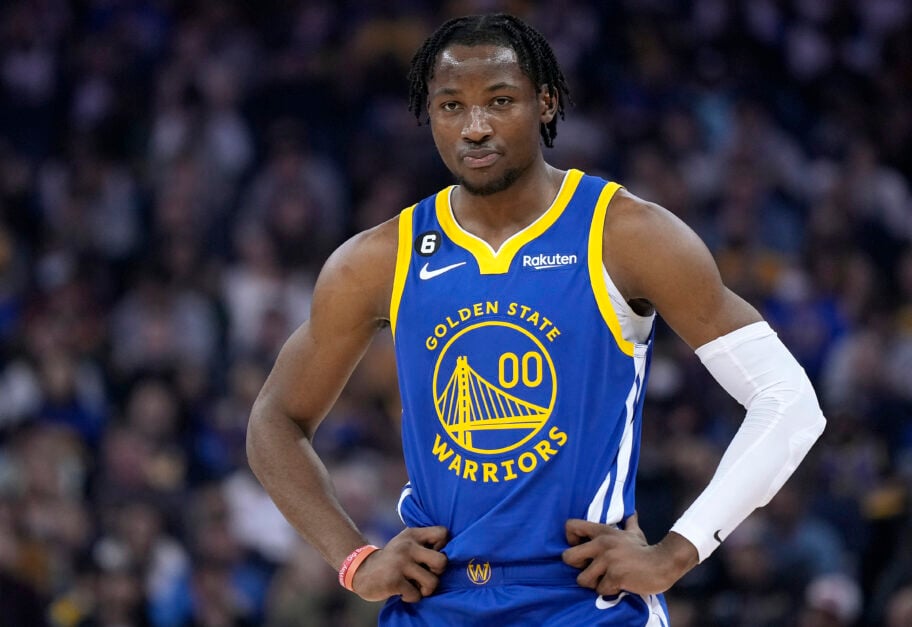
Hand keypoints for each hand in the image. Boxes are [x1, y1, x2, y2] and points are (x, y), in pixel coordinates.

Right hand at [351, 526, 448, 601]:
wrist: (362, 570)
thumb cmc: (393, 559)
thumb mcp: (406, 542)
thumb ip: (424, 543)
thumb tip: (454, 552)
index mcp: (413, 534)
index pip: (443, 533)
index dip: (443, 546)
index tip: (432, 554)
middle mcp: (408, 546)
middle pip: (442, 561)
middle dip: (438, 573)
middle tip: (427, 574)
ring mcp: (400, 563)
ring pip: (432, 582)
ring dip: (425, 589)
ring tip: (415, 586)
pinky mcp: (394, 580)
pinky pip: (416, 595)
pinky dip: (411, 597)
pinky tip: (403, 592)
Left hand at [561, 514, 697, 596]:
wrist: (663, 563)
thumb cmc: (646, 550)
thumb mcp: (635, 534)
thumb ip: (629, 523)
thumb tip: (632, 513)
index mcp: (602, 531)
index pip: (570, 526)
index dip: (570, 540)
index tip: (581, 549)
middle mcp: (601, 544)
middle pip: (568, 557)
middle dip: (576, 567)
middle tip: (589, 570)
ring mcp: (608, 560)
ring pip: (582, 579)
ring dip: (593, 584)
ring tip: (605, 580)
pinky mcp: (615, 576)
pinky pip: (600, 590)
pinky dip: (608, 591)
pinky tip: (618, 586)